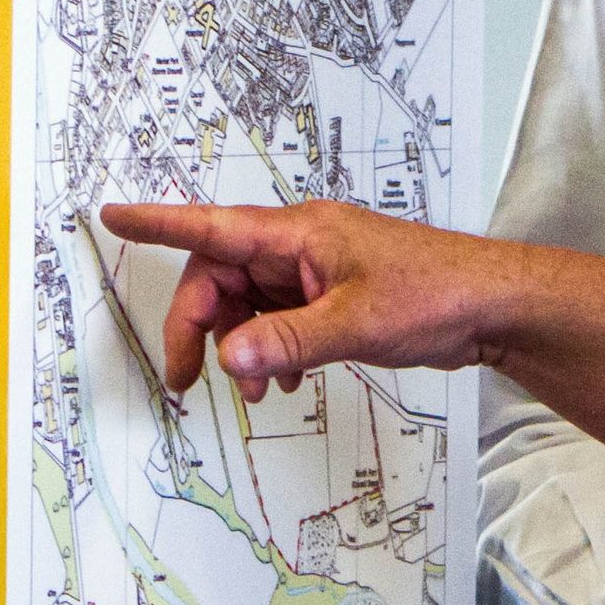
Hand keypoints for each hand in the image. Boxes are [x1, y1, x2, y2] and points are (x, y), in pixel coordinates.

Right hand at [99, 199, 501, 395]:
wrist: (492, 305)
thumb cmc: (436, 293)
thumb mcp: (354, 324)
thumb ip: (286, 342)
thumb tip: (228, 358)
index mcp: (298, 233)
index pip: (212, 226)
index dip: (158, 224)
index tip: (113, 217)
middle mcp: (300, 243)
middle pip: (221, 277)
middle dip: (200, 326)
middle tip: (189, 378)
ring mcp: (316, 268)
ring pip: (248, 301)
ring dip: (240, 344)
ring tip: (256, 388)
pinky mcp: (332, 293)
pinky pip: (278, 315)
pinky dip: (269, 347)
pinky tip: (284, 378)